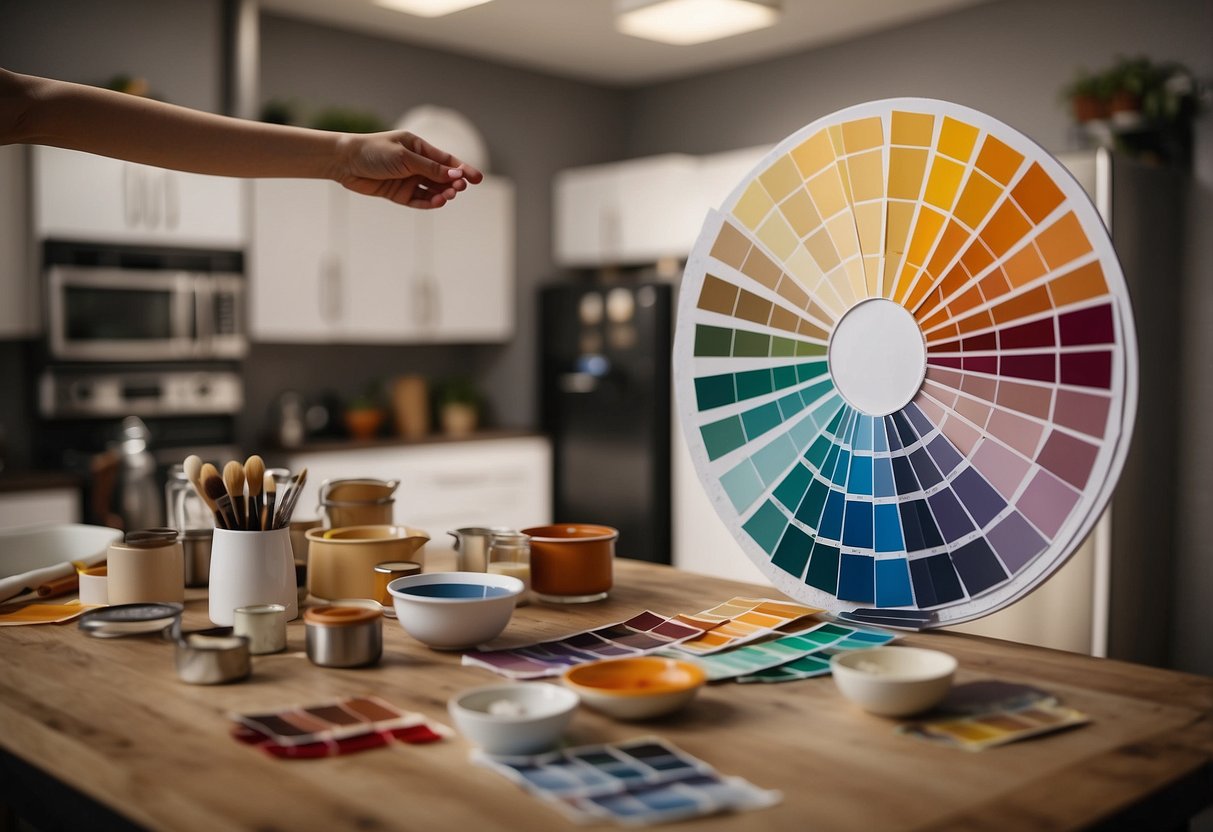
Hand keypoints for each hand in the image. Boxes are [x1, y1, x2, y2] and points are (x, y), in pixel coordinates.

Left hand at [334, 130, 484, 208]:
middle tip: (459, 188)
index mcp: (418, 147)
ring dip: (442, 193)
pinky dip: (429, 202)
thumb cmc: (373, 152)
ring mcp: (408, 180)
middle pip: (442, 176)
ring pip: (432, 190)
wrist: (344, 162)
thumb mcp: (405, 158)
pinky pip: (419, 201)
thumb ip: (430, 168)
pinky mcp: (399, 194)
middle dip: (453, 183)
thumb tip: (456, 174)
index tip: (477, 179)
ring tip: (448, 196)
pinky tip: (437, 202)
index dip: (463, 169)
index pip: (446, 160)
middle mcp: (415, 164)